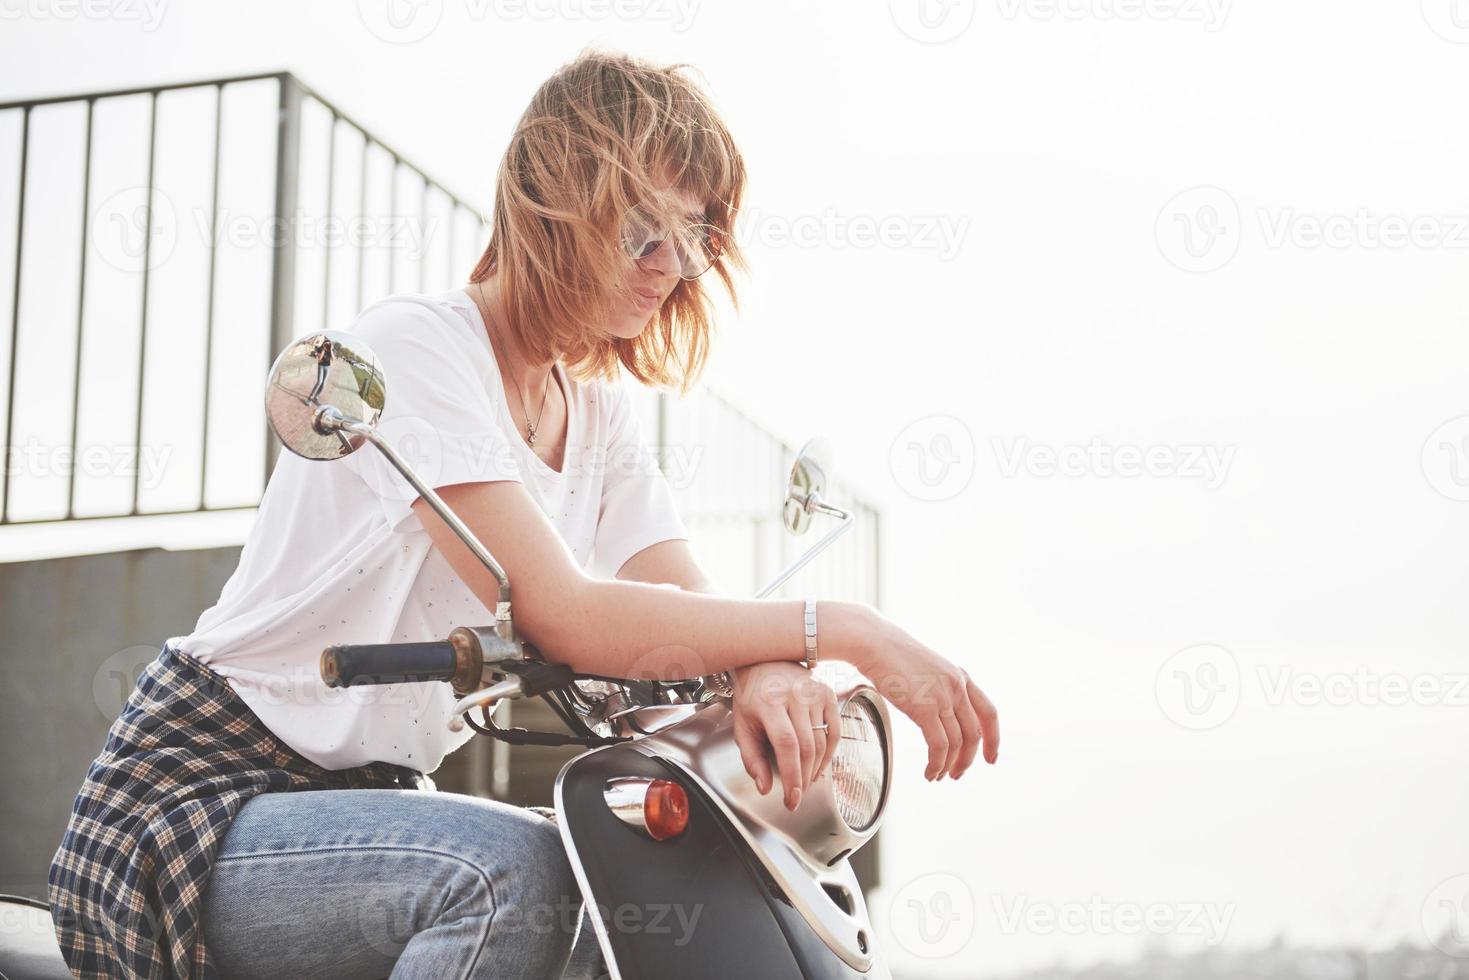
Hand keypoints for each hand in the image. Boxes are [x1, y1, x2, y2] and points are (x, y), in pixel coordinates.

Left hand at [730, 661, 840, 810]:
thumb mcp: (742, 726)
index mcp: (770, 703)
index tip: (791, 798)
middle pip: (807, 747)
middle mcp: (795, 696)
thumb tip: (765, 787)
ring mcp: (814, 694)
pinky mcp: (828, 694)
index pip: (787, 745)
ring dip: (816, 768)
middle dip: (803, 778)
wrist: (766, 662)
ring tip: (805, 781)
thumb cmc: (752, 696)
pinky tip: (820, 764)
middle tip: (797, 795)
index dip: (791, 775)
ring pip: (822, 742)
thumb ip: (751, 758)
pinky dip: (830, 753)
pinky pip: (835, 731)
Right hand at [845, 610, 999, 780]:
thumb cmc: (893, 656)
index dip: (994, 739)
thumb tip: (938, 712)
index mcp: (961, 677)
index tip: (991, 758)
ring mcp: (942, 697)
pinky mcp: (925, 708)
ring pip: (957, 743)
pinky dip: (936, 764)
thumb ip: (939, 688)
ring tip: (938, 776)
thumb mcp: (928, 669)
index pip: (989, 713)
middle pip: (975, 733)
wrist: (875, 643)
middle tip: (957, 774)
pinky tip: (929, 772)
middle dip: (967, 759)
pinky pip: (938, 746)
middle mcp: (957, 687)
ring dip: (949, 765)